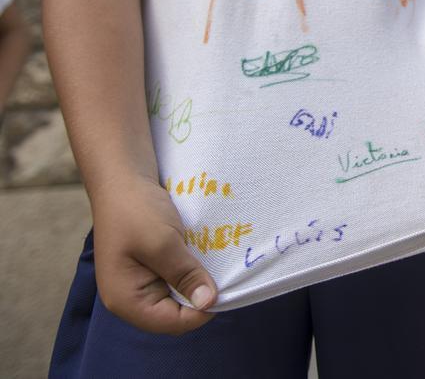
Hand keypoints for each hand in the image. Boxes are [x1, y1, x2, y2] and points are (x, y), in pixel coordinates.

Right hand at [90, 174, 218, 334]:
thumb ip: (185, 275)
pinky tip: (204, 258)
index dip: (201, 311)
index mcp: (126, 300)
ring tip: (215, 265)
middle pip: (175, 314)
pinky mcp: (149, 268)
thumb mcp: (163, 243)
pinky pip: (175, 281)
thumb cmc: (136, 210)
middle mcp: (130, 298)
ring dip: (197, 283)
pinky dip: (191, 272)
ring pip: (178, 297)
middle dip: (199, 298)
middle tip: (222, 274)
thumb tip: (208, 303)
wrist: (123, 178)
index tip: (224, 287)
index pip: (171, 323)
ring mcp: (139, 283)